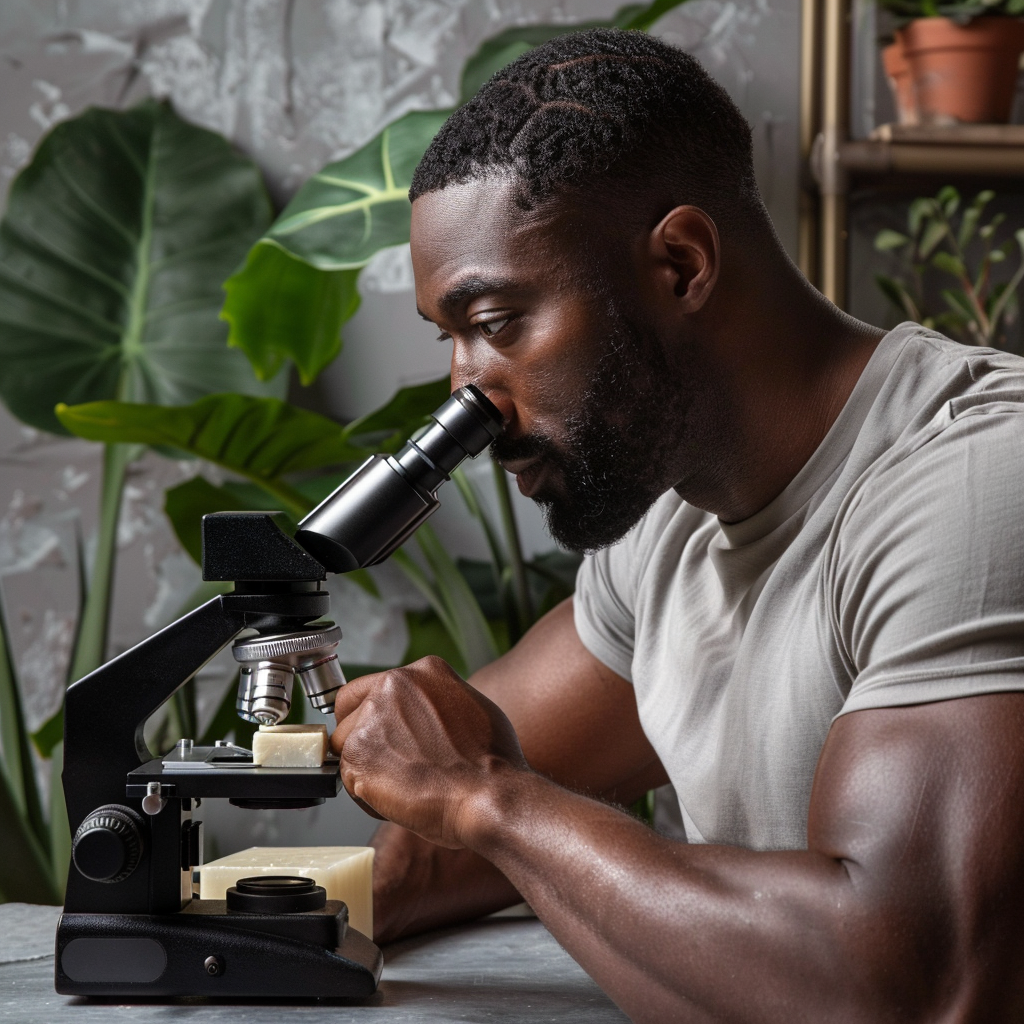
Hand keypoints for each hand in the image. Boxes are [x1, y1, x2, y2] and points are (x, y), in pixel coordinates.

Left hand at [331, 656, 529, 847]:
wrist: (489, 794)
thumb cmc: (490, 761)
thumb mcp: (469, 706)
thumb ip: (435, 701)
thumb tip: (420, 715)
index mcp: (422, 671)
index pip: (373, 687)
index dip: (375, 715)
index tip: (384, 733)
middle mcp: (392, 686)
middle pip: (350, 711)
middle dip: (361, 736)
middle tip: (387, 761)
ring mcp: (371, 719)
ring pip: (346, 746)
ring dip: (365, 767)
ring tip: (402, 784)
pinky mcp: (357, 755)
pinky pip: (348, 777)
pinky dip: (366, 794)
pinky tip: (400, 798)